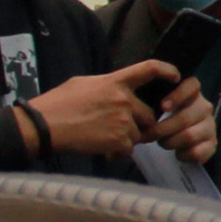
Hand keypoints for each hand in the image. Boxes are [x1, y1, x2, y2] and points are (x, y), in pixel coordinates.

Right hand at [25, 59, 170, 158]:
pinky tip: (101, 149)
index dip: (167, 70)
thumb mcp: (83, 84)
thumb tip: (117, 91)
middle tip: (117, 129)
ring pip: (138, 134)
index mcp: (115, 81)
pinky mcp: (119, 140)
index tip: (176, 76)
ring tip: (102, 139)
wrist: (44, 126)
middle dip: (138, 124)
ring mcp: (123, 120)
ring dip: (126, 140)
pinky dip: (118, 152)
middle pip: (148, 114)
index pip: (149, 69)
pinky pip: (129, 149)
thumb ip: (106, 87)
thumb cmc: (57, 104)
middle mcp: (124, 99)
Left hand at [151, 75, 217, 167]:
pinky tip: (177, 153)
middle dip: (162, 129)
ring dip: (170, 142)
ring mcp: (210, 126)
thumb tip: (139, 115)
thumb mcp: (160, 107)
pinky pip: (197, 152)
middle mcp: (205, 107)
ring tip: (162, 143)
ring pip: (189, 136)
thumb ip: (151, 104)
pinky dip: (183, 155)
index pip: (192, 86)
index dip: (178, 95)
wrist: (182, 140)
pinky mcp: (213, 144)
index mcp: (192, 93)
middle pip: (184, 118)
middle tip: (148, 136)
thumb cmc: (166, 119)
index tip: (162, 107)